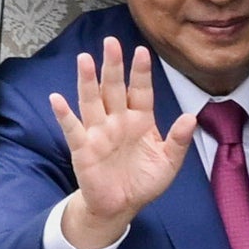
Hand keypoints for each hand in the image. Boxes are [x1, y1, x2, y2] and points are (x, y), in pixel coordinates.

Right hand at [47, 40, 200, 248]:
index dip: (141, 73)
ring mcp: (99, 132)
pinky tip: (57, 99)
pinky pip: (73, 129)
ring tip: (85, 59)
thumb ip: (178, 140)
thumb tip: (191, 117)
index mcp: (140, 120)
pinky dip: (64, 115)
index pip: (141, 91)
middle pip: (114, 88)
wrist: (121, 206)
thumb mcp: (168, 162)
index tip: (142, 52)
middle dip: (113, 66)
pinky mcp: (83, 149)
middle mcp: (117, 121)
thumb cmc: (144, 181)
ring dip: (88, 81)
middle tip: (111, 42)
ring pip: (92, 101)